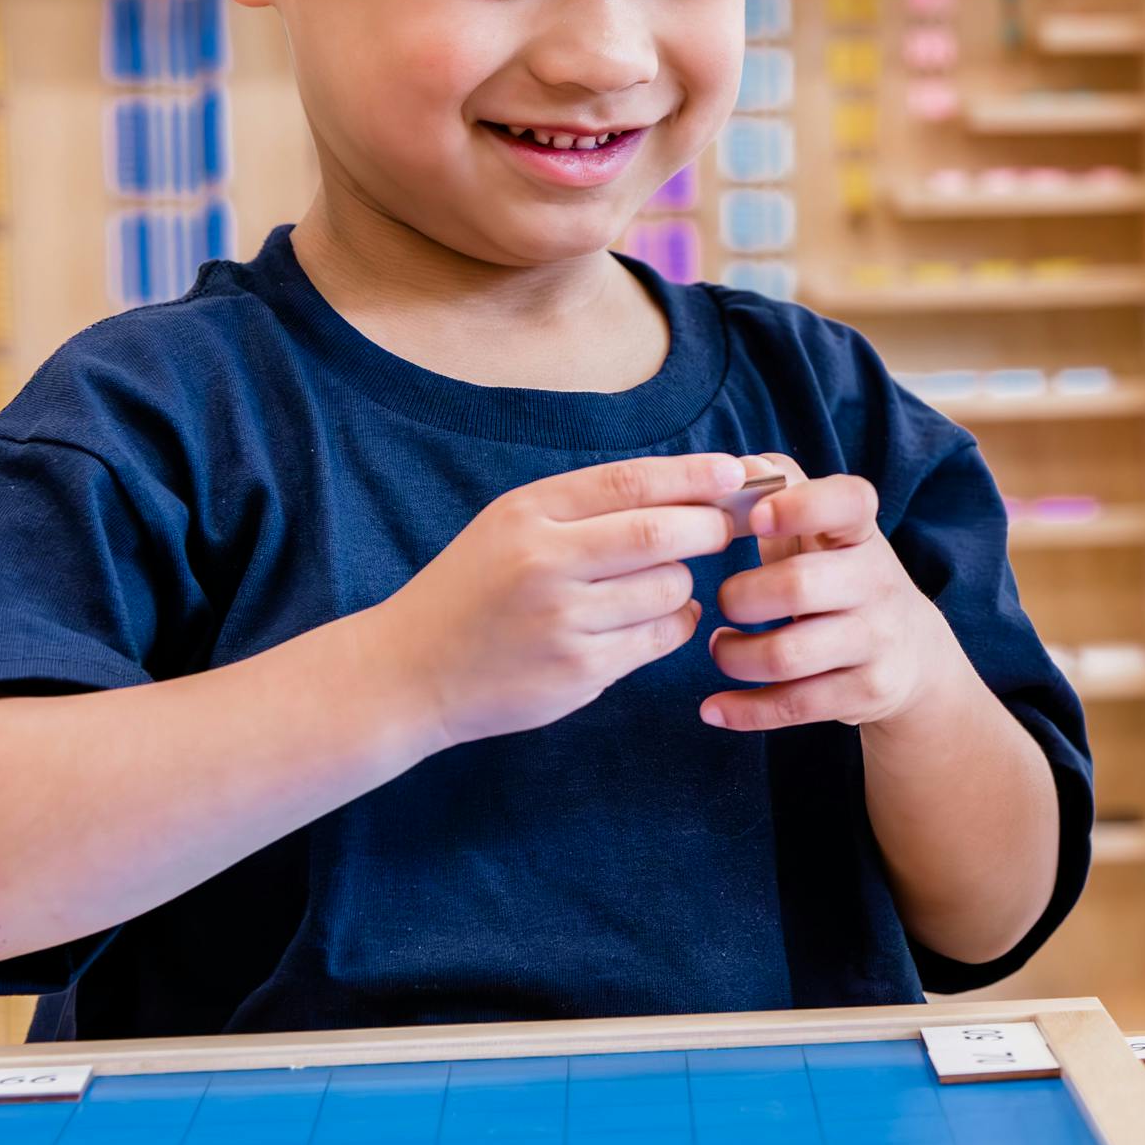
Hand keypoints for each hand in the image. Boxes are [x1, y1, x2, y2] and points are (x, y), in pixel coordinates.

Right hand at [372, 452, 742, 747]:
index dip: (693, 474)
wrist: (410, 671)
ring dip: (684, 582)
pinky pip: (660, 638)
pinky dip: (674, 623)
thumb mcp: (511, 526)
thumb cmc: (474, 589)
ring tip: (662, 581)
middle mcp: (544, 564)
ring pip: (670, 588)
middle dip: (709, 526)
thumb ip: (587, 506)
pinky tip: (651, 619)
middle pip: (662, 532)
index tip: (734, 472)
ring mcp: (563, 622)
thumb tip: (690, 486)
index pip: (630, 481)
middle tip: (723, 527)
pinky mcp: (579, 672)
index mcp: (527, 514)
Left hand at [702, 469, 969, 731]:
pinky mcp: (866, 692)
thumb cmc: (841, 578)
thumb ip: (781, 492)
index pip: (849, 502)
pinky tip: (713, 708)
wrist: (914, 656)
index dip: (801, 505)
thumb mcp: (825, 533)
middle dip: (741, 596)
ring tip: (722, 648)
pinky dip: (743, 711)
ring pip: (788, 655)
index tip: (758, 517)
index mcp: (862, 533)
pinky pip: (793, 706)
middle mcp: (877, 583)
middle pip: (798, 586)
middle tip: (725, 601)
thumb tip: (737, 467)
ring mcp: (876, 641)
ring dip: (734, 656)